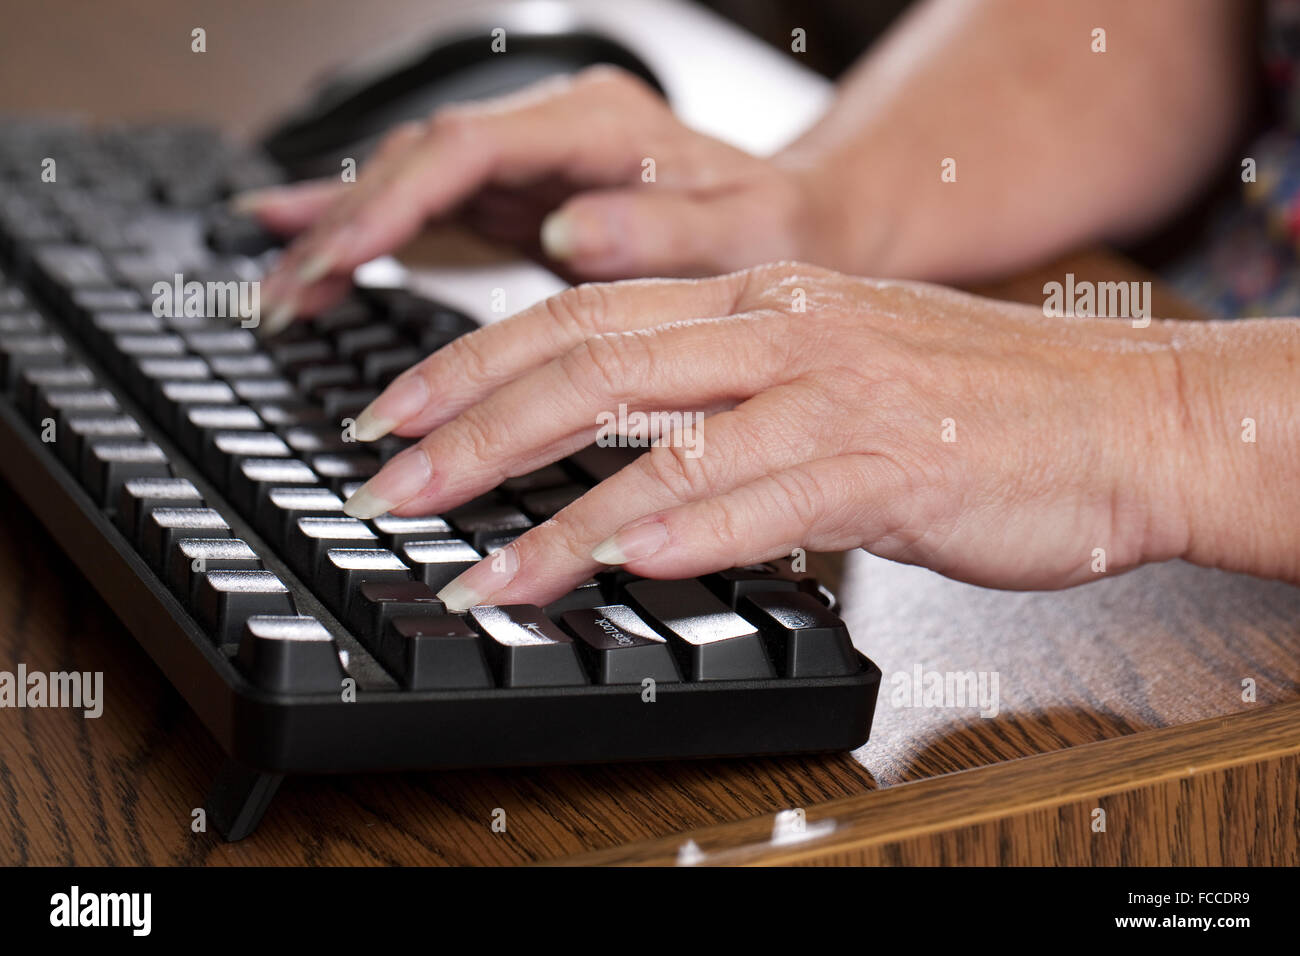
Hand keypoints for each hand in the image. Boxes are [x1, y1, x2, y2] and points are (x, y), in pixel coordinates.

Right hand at [241, 67, 828, 332]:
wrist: (799, 220)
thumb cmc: (778, 229)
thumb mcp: (745, 236)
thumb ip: (659, 233)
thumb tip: (566, 230)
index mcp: (600, 127)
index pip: (468, 148)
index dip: (394, 200)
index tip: (338, 256)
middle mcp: (553, 132)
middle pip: (419, 159)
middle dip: (344, 224)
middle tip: (286, 294)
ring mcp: (531, 162)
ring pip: (409, 181)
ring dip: (339, 234)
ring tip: (277, 289)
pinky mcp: (521, 197)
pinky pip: (428, 209)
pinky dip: (367, 235)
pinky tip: (309, 249)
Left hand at [338, 261, 1200, 610]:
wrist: (1121, 414)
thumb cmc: (974, 401)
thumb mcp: (830, 370)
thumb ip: (725, 403)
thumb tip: (621, 466)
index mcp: (759, 300)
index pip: (582, 314)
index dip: (474, 362)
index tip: (400, 412)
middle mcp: (782, 330)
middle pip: (591, 362)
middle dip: (474, 427)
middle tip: (390, 480)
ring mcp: (834, 394)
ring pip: (662, 441)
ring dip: (556, 512)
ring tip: (477, 566)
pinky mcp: (890, 466)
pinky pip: (766, 497)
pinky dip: (683, 531)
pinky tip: (618, 564)